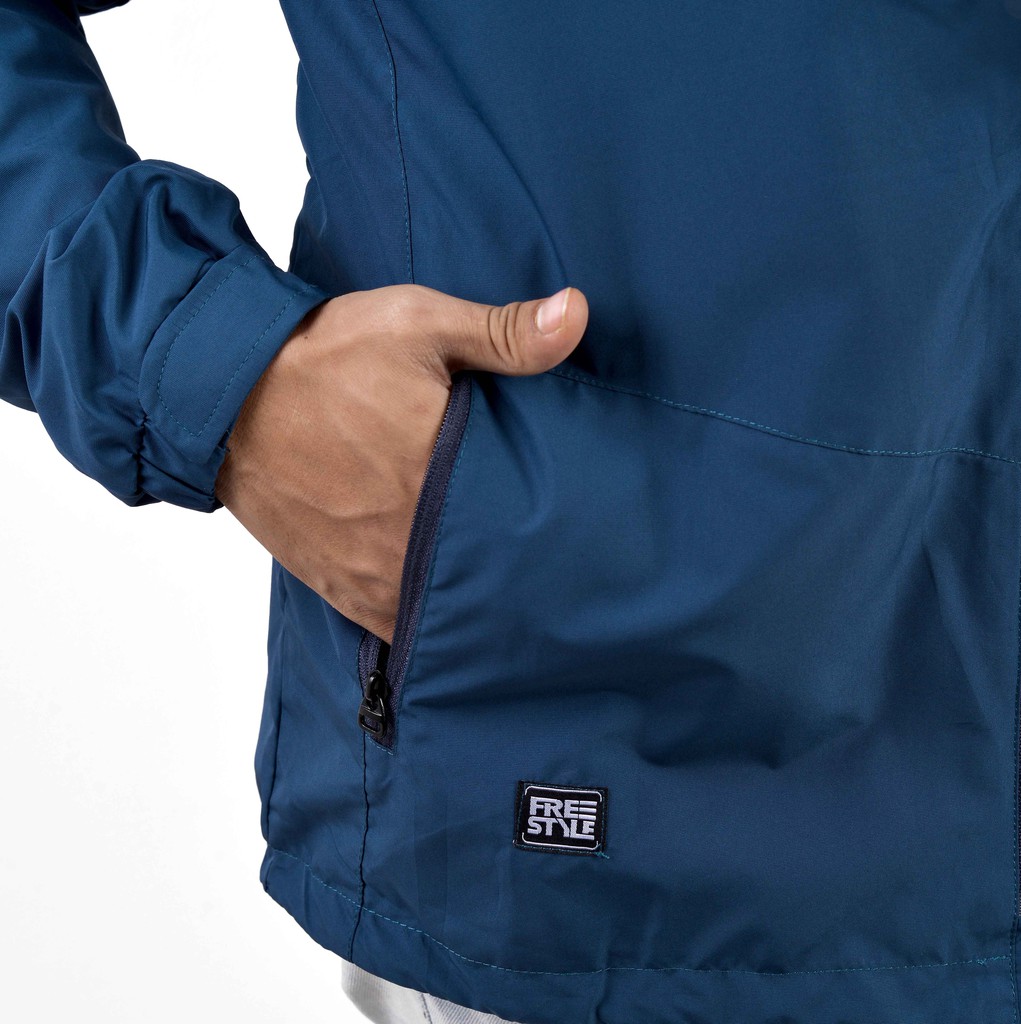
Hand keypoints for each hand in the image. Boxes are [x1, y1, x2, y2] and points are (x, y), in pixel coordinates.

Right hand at [213, 283, 587, 643]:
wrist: (221, 394)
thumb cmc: (322, 357)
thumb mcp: (418, 323)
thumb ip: (503, 331)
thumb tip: (577, 314)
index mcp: (439, 477)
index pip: (522, 527)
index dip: (551, 533)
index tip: (573, 531)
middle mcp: (408, 537)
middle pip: (484, 575)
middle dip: (512, 569)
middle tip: (542, 564)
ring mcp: (369, 569)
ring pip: (439, 608)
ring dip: (466, 599)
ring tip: (493, 583)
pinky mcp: (336, 583)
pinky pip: (391, 621)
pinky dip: (417, 616)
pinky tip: (437, 603)